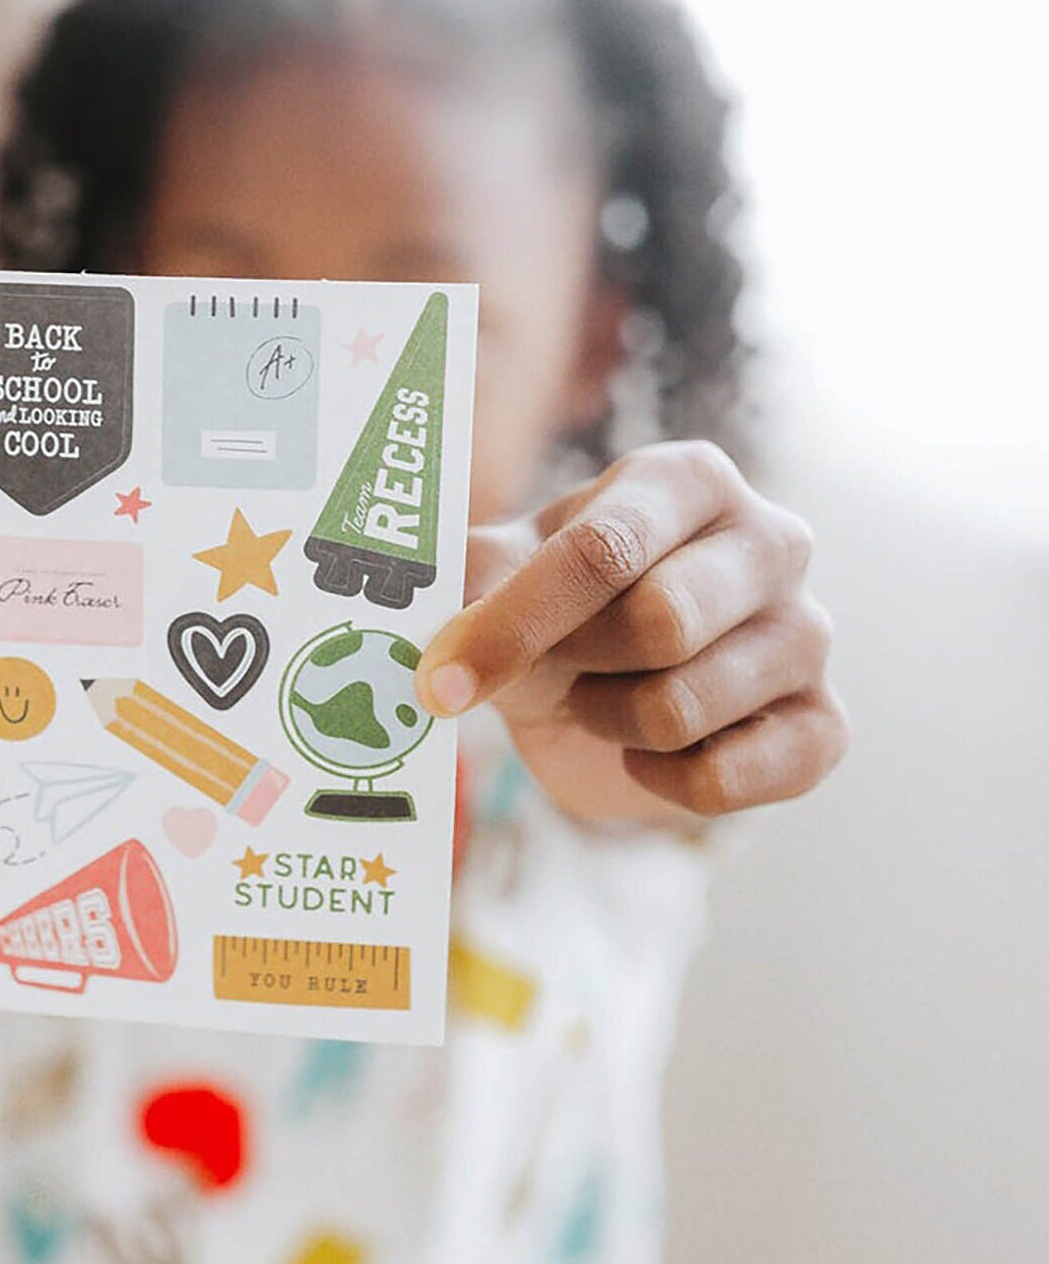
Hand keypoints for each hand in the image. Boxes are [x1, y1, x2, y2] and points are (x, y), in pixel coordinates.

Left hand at [415, 441, 847, 822]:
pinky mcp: (824, 726)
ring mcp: (809, 633)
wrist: (608, 695)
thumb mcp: (500, 578)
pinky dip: (660, 782)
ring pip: (683, 708)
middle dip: (578, 666)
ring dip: (611, 723)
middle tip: (561, 667)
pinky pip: (726, 780)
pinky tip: (652, 752)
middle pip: (662, 625)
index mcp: (685, 481)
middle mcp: (770, 540)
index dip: (514, 625)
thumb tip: (441, 637)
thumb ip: (469, 585)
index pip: (604, 550)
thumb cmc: (557, 613)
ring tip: (607, 700)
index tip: (440, 682)